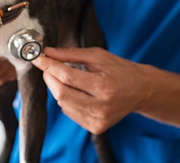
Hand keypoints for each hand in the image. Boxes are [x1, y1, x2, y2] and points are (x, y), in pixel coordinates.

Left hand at [31, 46, 148, 134]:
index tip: (38, 58)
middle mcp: (101, 107)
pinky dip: (66, 99)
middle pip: (61, 94)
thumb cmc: (121, 70)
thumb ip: (71, 54)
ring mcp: (98, 120)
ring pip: (63, 104)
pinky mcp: (95, 128)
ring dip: (57, 88)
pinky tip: (75, 91)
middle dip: (49, 78)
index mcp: (104, 86)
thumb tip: (48, 52)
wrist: (141, 91)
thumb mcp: (98, 56)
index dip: (49, 66)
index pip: (68, 77)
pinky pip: (69, 112)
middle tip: (47, 66)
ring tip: (65, 77)